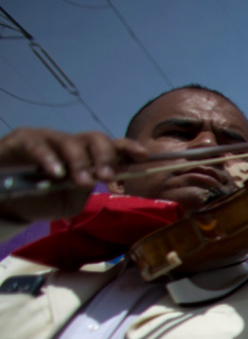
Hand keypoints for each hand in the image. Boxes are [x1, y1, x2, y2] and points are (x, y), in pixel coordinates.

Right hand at [0, 128, 147, 222]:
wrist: (8, 199)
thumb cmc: (43, 197)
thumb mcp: (70, 199)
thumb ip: (86, 190)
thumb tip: (103, 180)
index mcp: (87, 157)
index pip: (113, 147)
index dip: (129, 148)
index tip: (143, 156)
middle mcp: (71, 144)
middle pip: (96, 139)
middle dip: (106, 157)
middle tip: (108, 177)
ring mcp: (48, 139)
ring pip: (70, 143)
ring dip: (80, 163)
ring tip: (83, 182)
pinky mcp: (23, 140)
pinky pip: (39, 146)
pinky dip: (49, 159)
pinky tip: (56, 173)